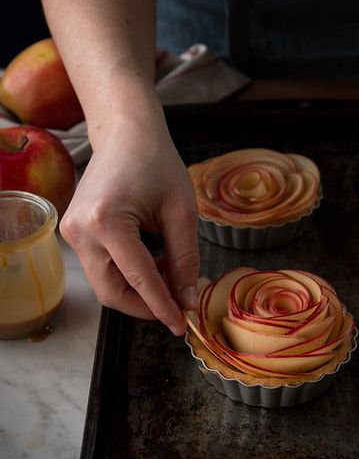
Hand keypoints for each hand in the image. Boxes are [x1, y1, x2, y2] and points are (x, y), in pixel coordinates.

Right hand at [60, 117, 199, 335]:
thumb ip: (184, 259)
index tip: (181, 325)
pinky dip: (127, 274)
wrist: (125, 134)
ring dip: (138, 289)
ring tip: (168, 271)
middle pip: (111, 292)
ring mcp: (71, 233)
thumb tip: (187, 298)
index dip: (162, 306)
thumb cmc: (157, 163)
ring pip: (105, 284)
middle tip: (179, 301)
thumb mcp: (181, 211)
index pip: (138, 279)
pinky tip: (151, 259)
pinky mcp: (73, 232)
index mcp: (106, 221)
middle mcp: (81, 231)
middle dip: (146, 304)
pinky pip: (101, 267)